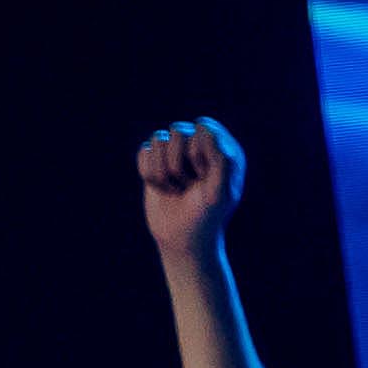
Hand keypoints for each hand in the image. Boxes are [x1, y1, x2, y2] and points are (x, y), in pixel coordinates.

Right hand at [138, 116, 243, 254]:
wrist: (183, 240)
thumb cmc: (207, 217)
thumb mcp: (221, 193)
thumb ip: (221, 162)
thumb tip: (206, 130)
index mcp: (223, 148)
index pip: (204, 127)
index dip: (199, 152)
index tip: (203, 177)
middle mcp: (200, 145)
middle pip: (178, 131)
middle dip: (179, 165)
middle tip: (189, 186)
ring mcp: (176, 152)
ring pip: (158, 140)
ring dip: (163, 172)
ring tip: (176, 189)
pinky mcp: (155, 162)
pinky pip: (144, 152)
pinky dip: (149, 174)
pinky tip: (162, 188)